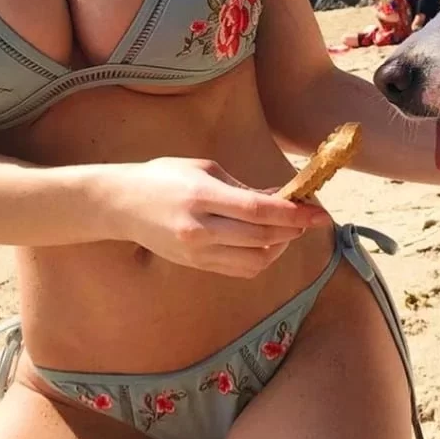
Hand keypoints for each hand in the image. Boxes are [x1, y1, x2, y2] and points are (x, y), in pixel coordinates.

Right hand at [99, 158, 329, 277]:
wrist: (120, 205)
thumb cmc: (162, 177)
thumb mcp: (203, 169)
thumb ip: (242, 188)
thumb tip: (280, 199)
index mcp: (201, 197)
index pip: (258, 211)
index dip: (294, 214)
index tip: (319, 212)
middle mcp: (200, 229)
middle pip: (262, 238)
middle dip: (293, 230)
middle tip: (309, 218)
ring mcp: (197, 252)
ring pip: (255, 260)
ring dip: (280, 247)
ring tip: (287, 230)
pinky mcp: (196, 266)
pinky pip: (240, 269)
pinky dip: (261, 257)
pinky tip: (266, 242)